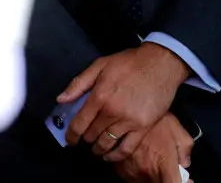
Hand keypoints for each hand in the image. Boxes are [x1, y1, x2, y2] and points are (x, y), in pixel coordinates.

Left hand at [60, 42, 190, 158]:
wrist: (160, 64)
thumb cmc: (128, 63)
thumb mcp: (99, 66)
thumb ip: (78, 84)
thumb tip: (60, 99)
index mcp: (100, 96)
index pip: (79, 123)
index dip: (71, 135)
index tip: (69, 139)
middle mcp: (113, 111)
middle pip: (92, 134)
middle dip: (85, 138)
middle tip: (83, 138)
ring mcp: (129, 121)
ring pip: (107, 143)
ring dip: (98, 148)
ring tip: (95, 147)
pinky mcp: (144, 127)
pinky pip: (127, 148)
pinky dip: (116, 156)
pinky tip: (110, 156)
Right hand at [114, 113, 194, 182]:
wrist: (129, 107)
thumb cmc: (156, 118)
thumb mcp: (178, 131)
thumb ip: (185, 150)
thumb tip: (184, 163)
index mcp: (164, 164)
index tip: (183, 179)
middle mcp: (146, 170)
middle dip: (162, 179)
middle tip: (162, 165)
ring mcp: (130, 169)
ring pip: (140, 182)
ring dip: (147, 176)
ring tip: (149, 162)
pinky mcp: (117, 165)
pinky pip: (127, 175)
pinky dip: (134, 171)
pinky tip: (138, 160)